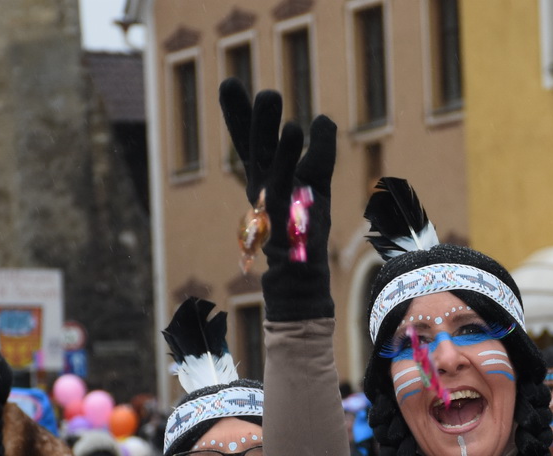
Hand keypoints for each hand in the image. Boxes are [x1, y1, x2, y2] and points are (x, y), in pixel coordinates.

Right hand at [219, 80, 334, 320]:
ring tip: (269, 95)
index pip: (249, 141)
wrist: (300, 274)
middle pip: (253, 147)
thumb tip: (324, 118)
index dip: (238, 114)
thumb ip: (319, 151)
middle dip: (246, 116)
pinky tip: (300, 126)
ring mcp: (272, 203)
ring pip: (268, 161)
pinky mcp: (286, 216)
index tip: (229, 83)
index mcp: (263, 177)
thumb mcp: (315, 182)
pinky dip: (294, 154)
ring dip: (268, 129)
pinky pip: (289, 181)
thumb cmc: (305, 228)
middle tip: (232, 83)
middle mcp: (262, 187)